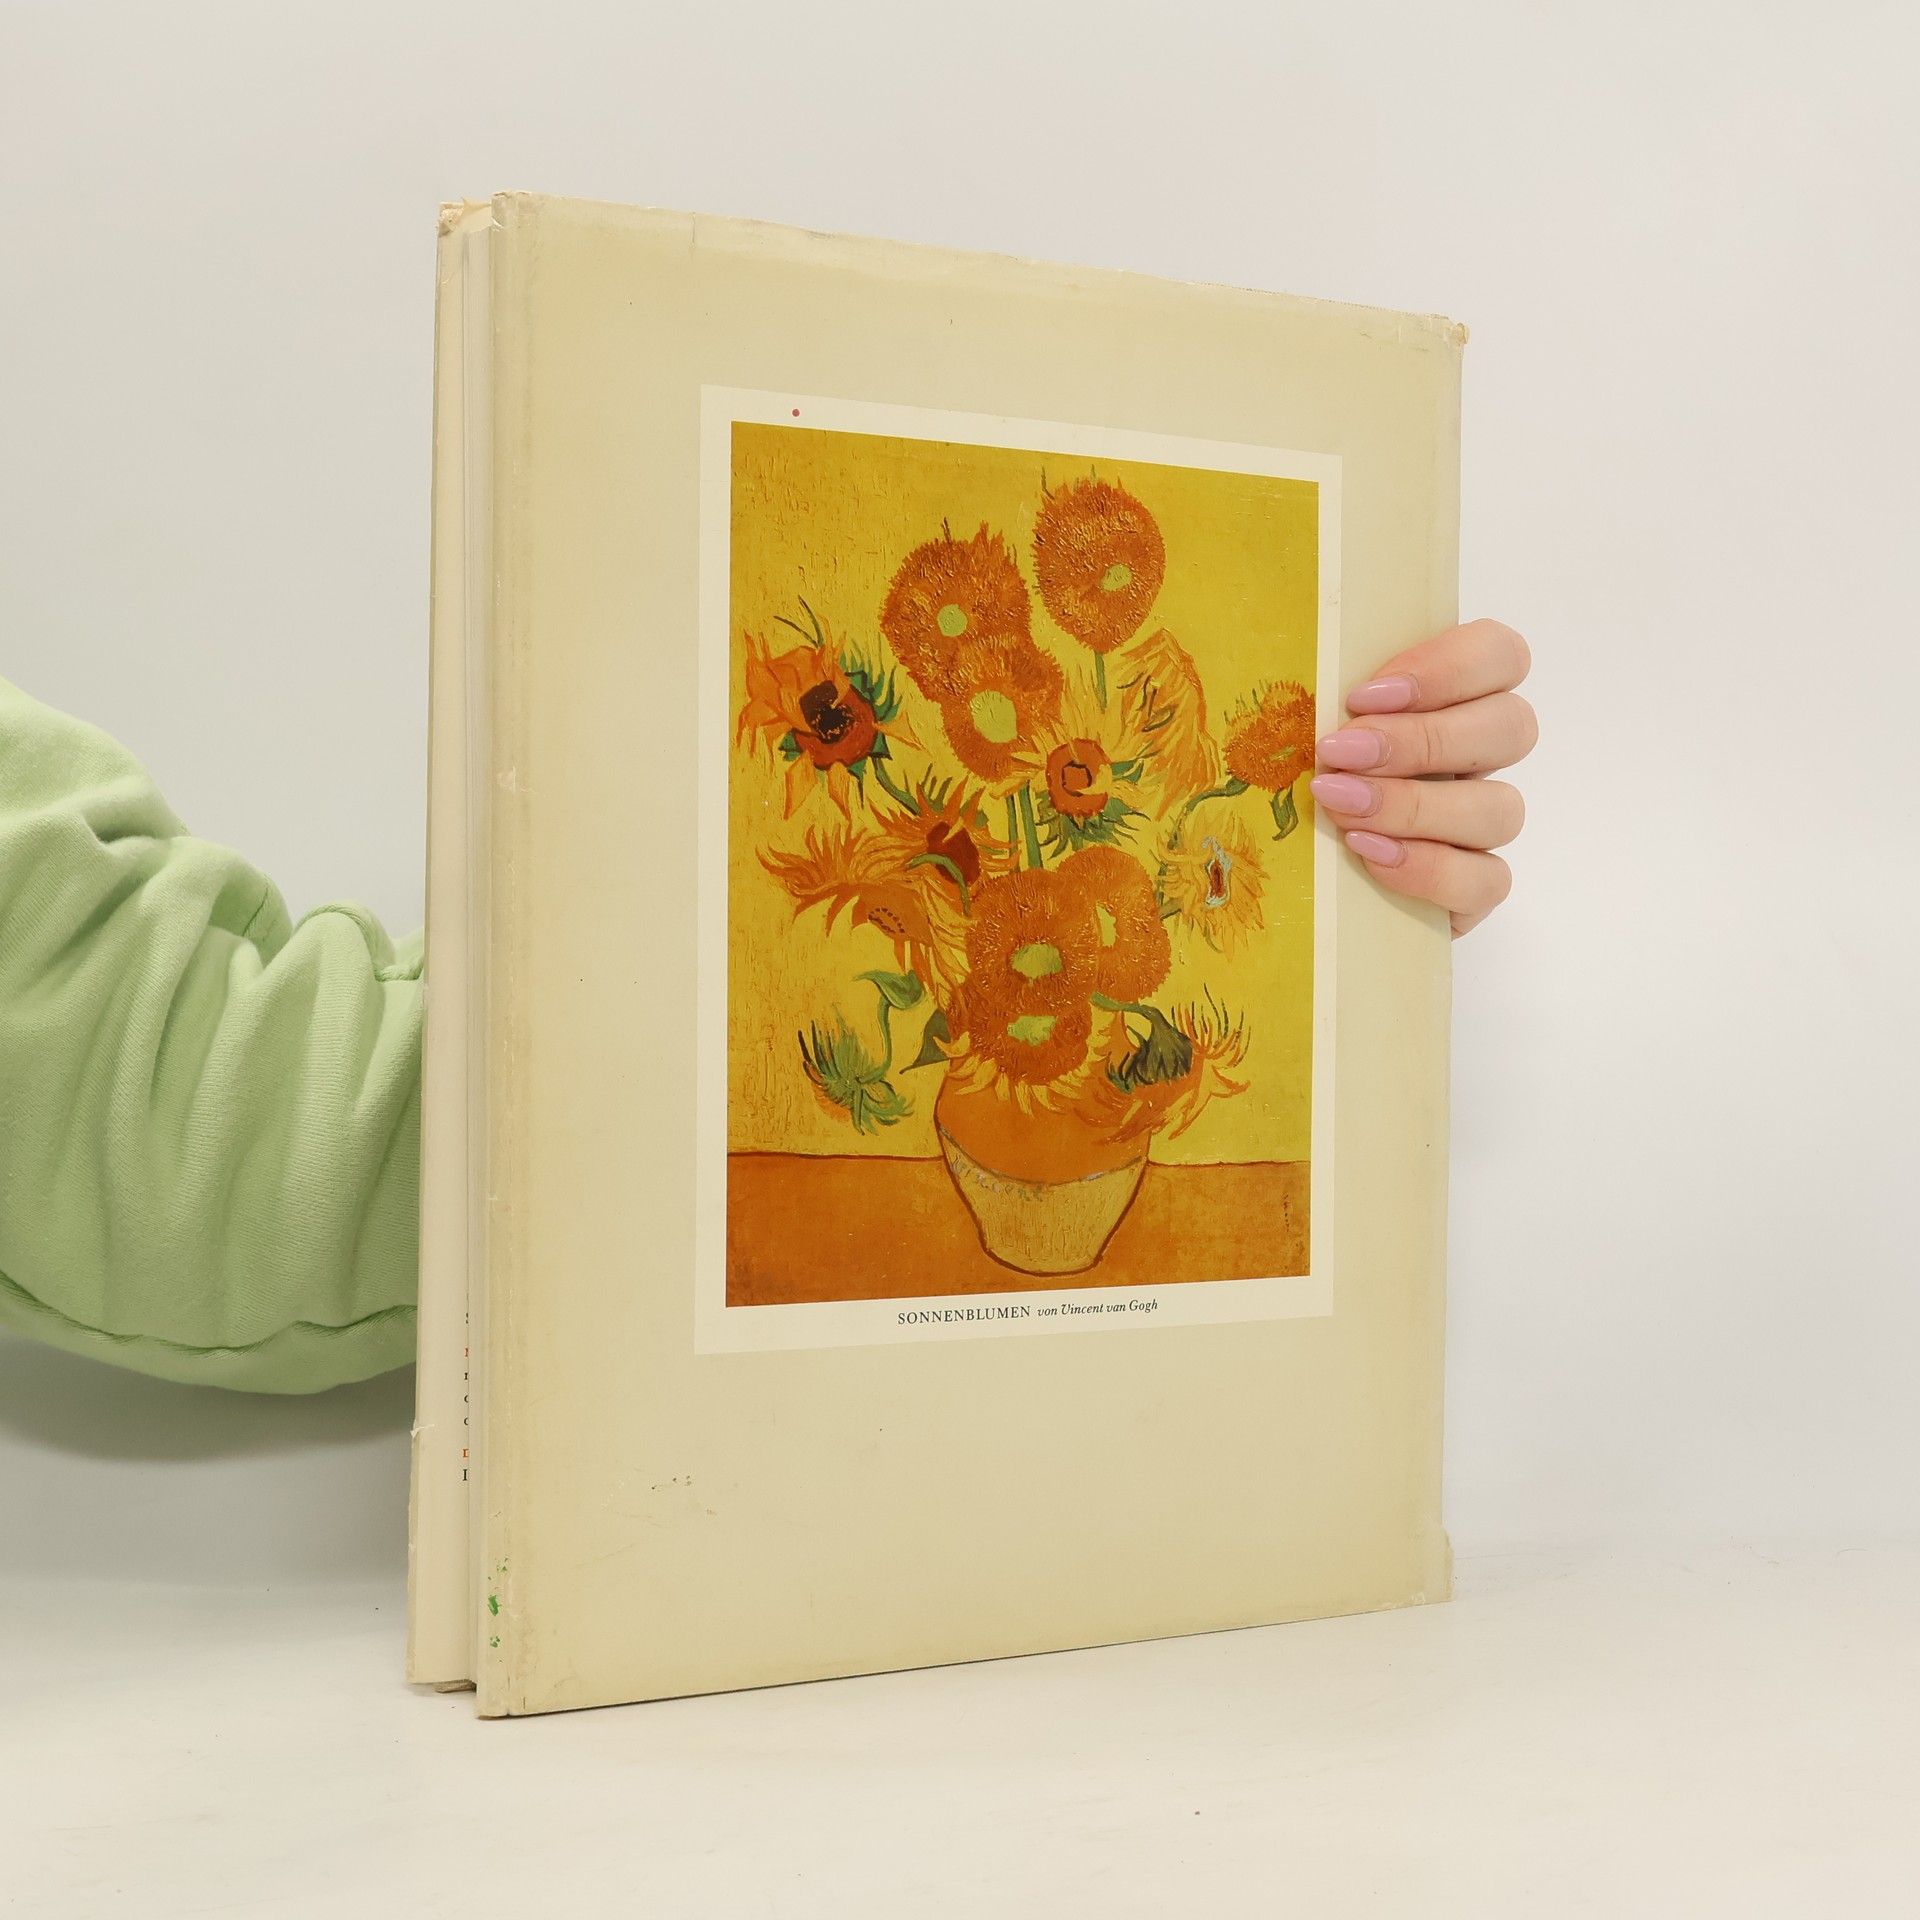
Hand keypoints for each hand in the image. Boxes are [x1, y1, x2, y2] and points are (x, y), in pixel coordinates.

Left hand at [1308, 620, 1534, 936]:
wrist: (1294, 888)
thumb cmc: (1288, 780)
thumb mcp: (1288, 718)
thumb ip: (1300, 679)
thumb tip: (1235, 628)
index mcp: (1450, 700)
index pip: (1500, 655)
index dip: (1450, 667)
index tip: (1366, 694)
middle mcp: (1477, 758)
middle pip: (1510, 727)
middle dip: (1421, 739)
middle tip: (1340, 753)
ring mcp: (1479, 826)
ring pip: (1501, 807)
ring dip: (1417, 805)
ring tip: (1342, 808)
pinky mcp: (1471, 890)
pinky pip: (1485, 881)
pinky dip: (1430, 869)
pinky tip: (1369, 856)